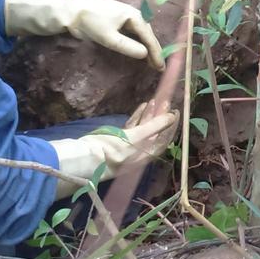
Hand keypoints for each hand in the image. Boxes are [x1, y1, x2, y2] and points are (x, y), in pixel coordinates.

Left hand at [5, 0, 163, 67]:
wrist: (72, 9)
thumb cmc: (92, 21)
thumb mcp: (110, 38)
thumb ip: (129, 47)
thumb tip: (145, 54)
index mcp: (135, 16)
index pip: (149, 37)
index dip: (156, 53)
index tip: (161, 67)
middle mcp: (133, 14)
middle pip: (148, 34)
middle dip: (153, 50)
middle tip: (157, 67)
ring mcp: (125, 16)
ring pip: (141, 33)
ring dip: (146, 46)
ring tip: (150, 60)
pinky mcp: (117, 20)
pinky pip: (133, 32)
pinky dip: (137, 42)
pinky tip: (137, 49)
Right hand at [51, 108, 179, 196]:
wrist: (83, 158)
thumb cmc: (111, 150)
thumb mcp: (135, 137)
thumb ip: (154, 126)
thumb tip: (171, 117)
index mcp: (146, 154)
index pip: (164, 138)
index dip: (170, 125)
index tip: (175, 111)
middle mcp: (140, 152)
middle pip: (154, 132)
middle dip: (160, 117)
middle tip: (165, 101)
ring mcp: (128, 146)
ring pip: (143, 129)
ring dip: (149, 115)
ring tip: (154, 100)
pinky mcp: (117, 141)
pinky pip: (132, 128)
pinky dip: (137, 117)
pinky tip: (142, 107)